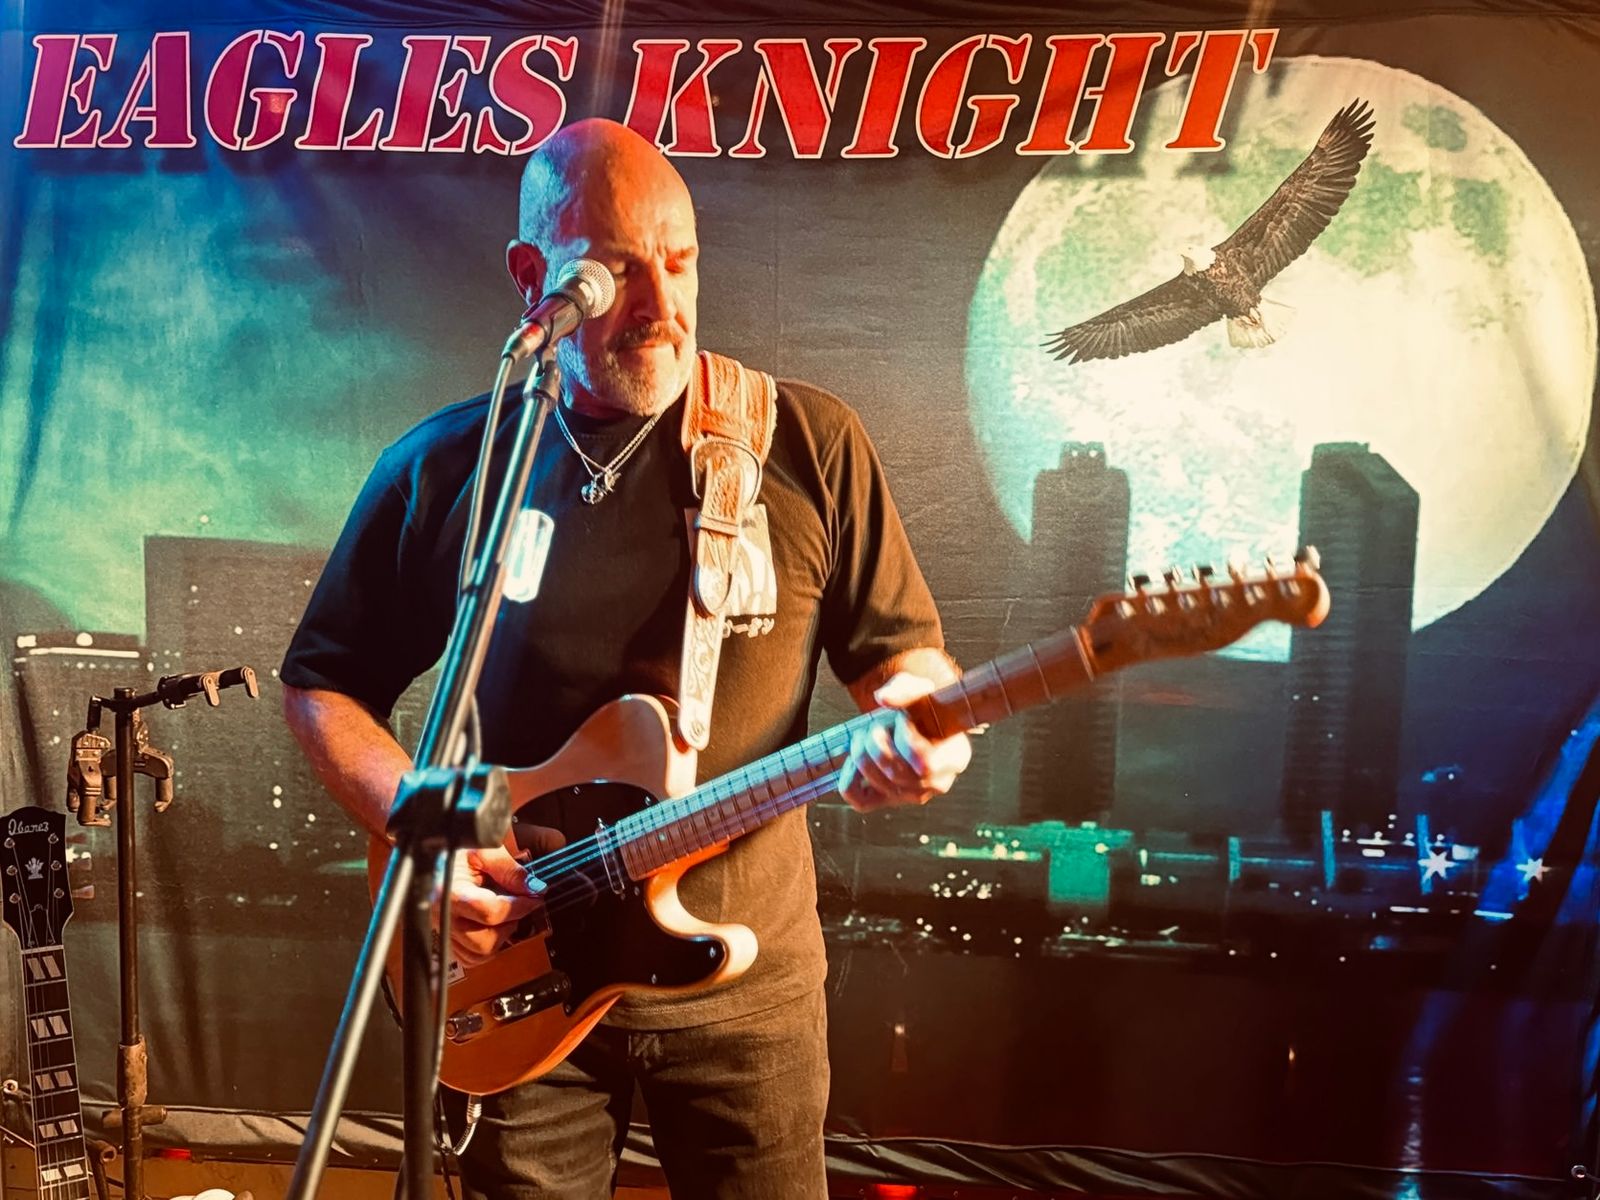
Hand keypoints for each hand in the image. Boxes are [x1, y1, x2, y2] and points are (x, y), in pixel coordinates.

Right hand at [444, 845, 544, 969]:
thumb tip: (533, 888)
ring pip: (479, 954)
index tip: (534, 897)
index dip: (519, 906)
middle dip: (510, 924)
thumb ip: (509, 869)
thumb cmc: (455, 851)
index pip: (490, 912)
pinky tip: (492, 925)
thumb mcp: (484, 851)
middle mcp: (442, 919)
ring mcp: (442, 933)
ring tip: (504, 915)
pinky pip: (470, 958)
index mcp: (449, 893)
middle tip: (519, 906)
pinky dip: (487, 947)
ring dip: (500, 938)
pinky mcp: (445, 941)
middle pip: (485, 941)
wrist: (432, 857)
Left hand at [839, 672, 972, 811]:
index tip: (903, 719)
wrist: (914, 720)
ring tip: (866, 736)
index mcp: (955, 758)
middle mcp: (938, 782)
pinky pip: (861, 802)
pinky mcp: (889, 801)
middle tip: (874, 724)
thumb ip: (906, 688)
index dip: (906, 739)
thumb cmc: (922, 708)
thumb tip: (883, 698)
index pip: (926, 764)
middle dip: (876, 742)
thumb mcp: (920, 689)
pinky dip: (849, 779)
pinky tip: (853, 761)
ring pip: (877, 783)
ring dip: (861, 753)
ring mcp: (913, 795)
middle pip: (896, 773)